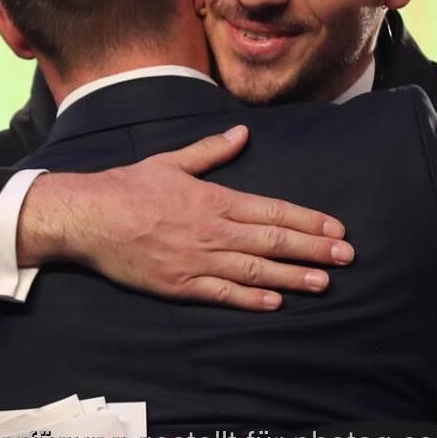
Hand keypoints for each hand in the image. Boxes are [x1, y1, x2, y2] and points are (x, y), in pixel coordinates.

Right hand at [17, 126, 353, 310]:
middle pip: (272, 241)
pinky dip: (250, 299)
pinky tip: (276, 303)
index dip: (308, 221)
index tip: (336, 228)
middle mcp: (212, 231)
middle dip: (313, 249)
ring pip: (254, 270)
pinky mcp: (180, 285)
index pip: (273, 211)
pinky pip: (222, 294)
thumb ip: (210, 151)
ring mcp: (197, 261)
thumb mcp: (171, 161)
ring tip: (324, 282)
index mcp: (214, 199)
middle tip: (347, 257)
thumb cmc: (128, 187)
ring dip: (292, 277)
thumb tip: (242, 135)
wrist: (89, 218)